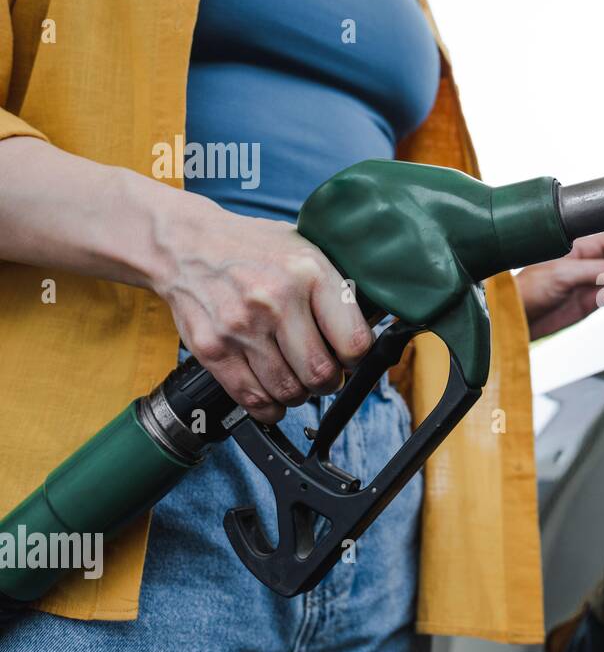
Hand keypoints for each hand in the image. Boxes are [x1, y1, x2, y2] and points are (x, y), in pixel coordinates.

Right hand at [148, 196, 373, 423]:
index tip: (349, 358)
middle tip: (323, 374)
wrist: (185, 244)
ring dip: (298, 395)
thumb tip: (371, 329)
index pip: (355, 342)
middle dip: (329, 382)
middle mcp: (275, 300)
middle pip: (321, 375)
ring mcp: (241, 327)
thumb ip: (336, 288)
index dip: (357, 359)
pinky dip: (268, 407)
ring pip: (289, 392)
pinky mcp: (212, 348)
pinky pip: (251, 399)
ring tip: (296, 380)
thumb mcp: (305, 249)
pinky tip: (272, 395)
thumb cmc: (253, 248)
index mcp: (309, 273)